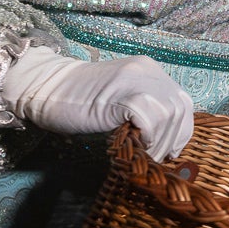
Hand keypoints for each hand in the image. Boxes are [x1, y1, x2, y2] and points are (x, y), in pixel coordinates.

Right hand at [6, 45, 193, 159]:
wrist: (47, 87)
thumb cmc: (79, 100)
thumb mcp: (120, 99)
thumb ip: (144, 109)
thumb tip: (166, 140)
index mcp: (150, 70)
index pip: (182, 102)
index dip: (180, 130)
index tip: (169, 150)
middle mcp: (147, 70)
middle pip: (179, 110)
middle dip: (172, 139)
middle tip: (155, 157)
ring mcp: (135, 80)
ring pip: (168, 116)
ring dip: (159, 142)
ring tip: (143, 154)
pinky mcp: (122, 95)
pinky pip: (150, 120)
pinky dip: (147, 138)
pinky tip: (134, 145)